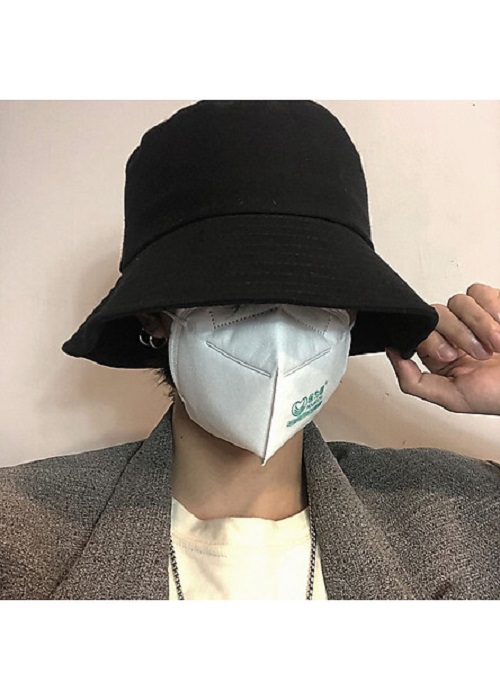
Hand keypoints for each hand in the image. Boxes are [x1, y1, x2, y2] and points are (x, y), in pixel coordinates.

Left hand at [385, 283, 499, 415]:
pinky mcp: (497, 304)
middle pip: (437, 313)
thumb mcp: (454, 398)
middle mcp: (458, 335)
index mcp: (445, 357)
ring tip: (498, 346)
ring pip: (458, 300)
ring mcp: (478, 318)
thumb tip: (392, 354)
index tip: (448, 355)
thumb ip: (415, 382)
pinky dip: (492, 309)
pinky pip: (480, 292)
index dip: (429, 339)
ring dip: (479, 324)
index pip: (419, 332)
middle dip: (456, 333)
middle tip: (479, 354)